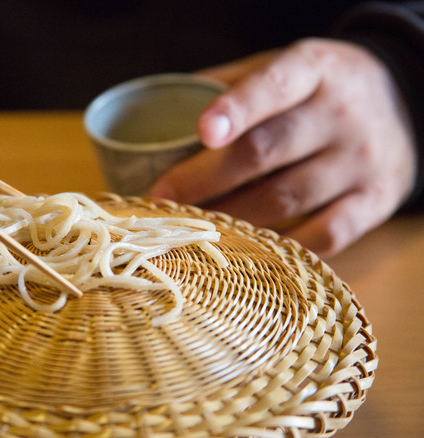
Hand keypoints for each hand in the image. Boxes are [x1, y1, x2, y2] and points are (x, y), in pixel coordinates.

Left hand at [149, 38, 416, 256]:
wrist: (403, 107)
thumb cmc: (318, 90)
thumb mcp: (283, 65)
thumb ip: (230, 84)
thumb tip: (160, 112)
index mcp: (313, 70)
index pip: (273, 86)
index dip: (236, 108)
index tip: (201, 132)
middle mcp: (342, 114)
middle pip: (266, 151)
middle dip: (205, 180)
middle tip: (162, 198)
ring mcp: (361, 161)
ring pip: (287, 198)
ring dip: (231, 217)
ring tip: (190, 227)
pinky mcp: (376, 201)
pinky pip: (325, 234)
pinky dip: (281, 246)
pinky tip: (246, 249)